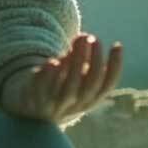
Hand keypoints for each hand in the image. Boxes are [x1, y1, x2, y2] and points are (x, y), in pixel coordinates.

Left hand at [4, 33, 123, 125]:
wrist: (30, 111)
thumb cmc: (58, 88)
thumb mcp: (72, 75)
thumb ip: (79, 58)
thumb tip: (85, 36)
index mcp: (90, 99)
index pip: (107, 85)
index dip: (115, 67)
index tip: (117, 45)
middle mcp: (76, 105)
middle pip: (90, 85)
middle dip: (95, 60)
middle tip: (93, 38)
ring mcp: (57, 107)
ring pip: (70, 88)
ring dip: (76, 63)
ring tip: (79, 40)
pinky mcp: (37, 103)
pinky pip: (43, 92)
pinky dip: (48, 77)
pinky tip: (53, 60)